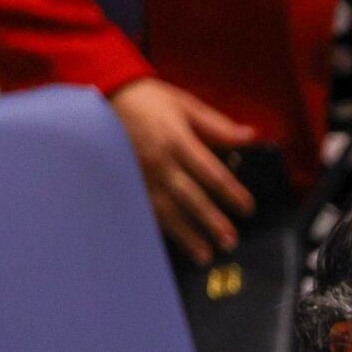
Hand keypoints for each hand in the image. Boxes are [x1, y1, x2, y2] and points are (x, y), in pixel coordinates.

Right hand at [108, 78, 255, 265]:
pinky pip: (143, 211)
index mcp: (177, 140)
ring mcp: (139, 175)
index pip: (210, 172)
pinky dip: (158, 230)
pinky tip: (171, 246)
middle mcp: (158, 161)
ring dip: (186, 235)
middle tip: (230, 242)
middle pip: (190, 197)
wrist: (101, 95)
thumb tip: (250, 136)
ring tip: (205, 256)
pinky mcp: (124, 183)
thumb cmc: (148, 100)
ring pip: (166, 211)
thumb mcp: (184, 104)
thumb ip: (217, 125)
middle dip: (211, 221)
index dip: (231, 192)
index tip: (247, 209)